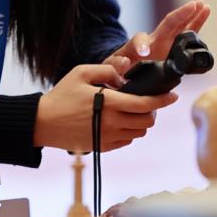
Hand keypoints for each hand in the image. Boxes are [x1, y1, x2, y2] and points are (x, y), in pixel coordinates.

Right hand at [34, 63, 177, 151]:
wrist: (43, 123)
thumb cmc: (62, 95)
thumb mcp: (81, 73)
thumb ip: (107, 69)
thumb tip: (125, 74)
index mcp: (109, 102)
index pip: (145, 104)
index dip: (163, 100)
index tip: (173, 96)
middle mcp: (112, 122)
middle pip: (147, 121)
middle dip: (153, 110)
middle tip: (147, 101)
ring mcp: (108, 137)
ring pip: (139, 132)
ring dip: (142, 122)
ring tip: (133, 111)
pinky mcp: (103, 147)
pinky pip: (127, 140)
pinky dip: (130, 131)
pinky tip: (120, 121)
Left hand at [104, 0, 210, 70]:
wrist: (124, 72)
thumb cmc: (117, 69)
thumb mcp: (111, 68)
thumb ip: (115, 65)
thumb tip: (125, 62)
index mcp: (137, 47)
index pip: (139, 41)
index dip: (141, 45)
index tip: (143, 53)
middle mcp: (154, 41)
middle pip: (167, 24)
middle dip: (180, 15)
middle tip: (193, 5)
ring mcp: (165, 43)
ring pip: (181, 25)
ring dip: (192, 15)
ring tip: (203, 3)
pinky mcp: (174, 48)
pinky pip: (188, 33)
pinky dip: (197, 22)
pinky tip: (206, 10)